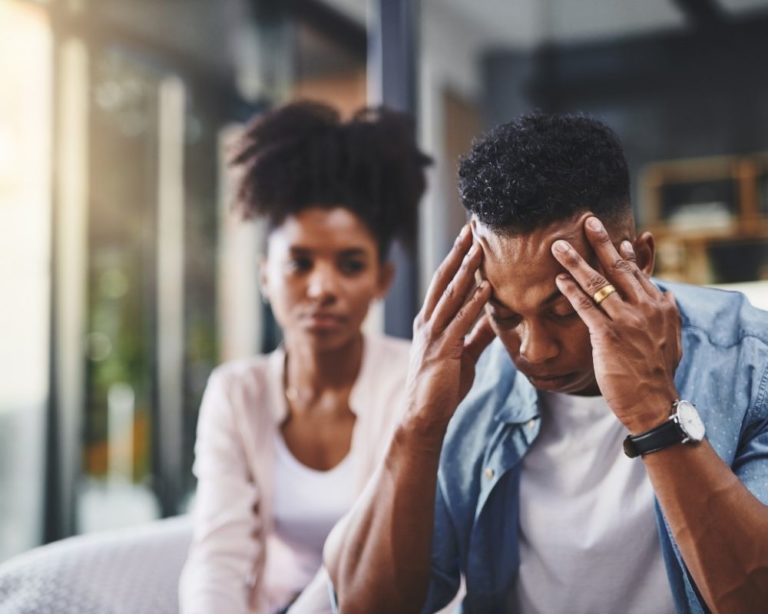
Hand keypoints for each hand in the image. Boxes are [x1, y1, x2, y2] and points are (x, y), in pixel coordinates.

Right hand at [404, 225, 494, 436]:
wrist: (423, 415)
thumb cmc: (441, 386)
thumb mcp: (462, 354)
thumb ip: (476, 333)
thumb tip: (493, 316)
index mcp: (430, 321)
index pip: (444, 282)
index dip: (456, 258)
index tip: (469, 237)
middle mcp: (427, 322)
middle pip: (443, 280)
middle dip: (458, 253)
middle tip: (471, 228)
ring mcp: (433, 335)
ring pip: (450, 295)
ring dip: (466, 270)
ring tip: (479, 248)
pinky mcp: (443, 350)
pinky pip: (460, 321)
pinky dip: (474, 303)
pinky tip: (487, 287)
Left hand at [551, 216, 681, 433]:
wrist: (654, 403)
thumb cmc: (657, 374)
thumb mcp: (671, 340)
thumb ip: (667, 315)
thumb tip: (668, 296)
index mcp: (661, 306)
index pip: (639, 273)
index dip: (625, 254)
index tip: (617, 238)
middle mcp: (645, 308)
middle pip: (618, 268)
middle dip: (601, 242)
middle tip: (587, 221)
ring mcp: (626, 320)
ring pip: (597, 283)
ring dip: (575, 262)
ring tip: (558, 246)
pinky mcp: (608, 335)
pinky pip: (585, 306)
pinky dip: (570, 291)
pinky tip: (558, 280)